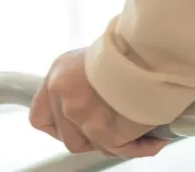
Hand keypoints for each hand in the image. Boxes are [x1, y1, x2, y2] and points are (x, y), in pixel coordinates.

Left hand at [29, 49, 167, 158]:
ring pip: (94, 145)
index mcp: (58, 75)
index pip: (40, 118)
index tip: (77, 125)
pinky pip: (119, 149)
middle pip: (69, 137)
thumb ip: (85, 86)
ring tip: (139, 127)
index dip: (59, 127)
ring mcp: (79, 113)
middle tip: (117, 125)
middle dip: (92, 137)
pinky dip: (138, 147)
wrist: (151, 44)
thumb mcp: (96, 60)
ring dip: (116, 141)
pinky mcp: (102, 129)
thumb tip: (95, 110)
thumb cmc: (133, 48)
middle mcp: (61, 93)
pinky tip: (154, 140)